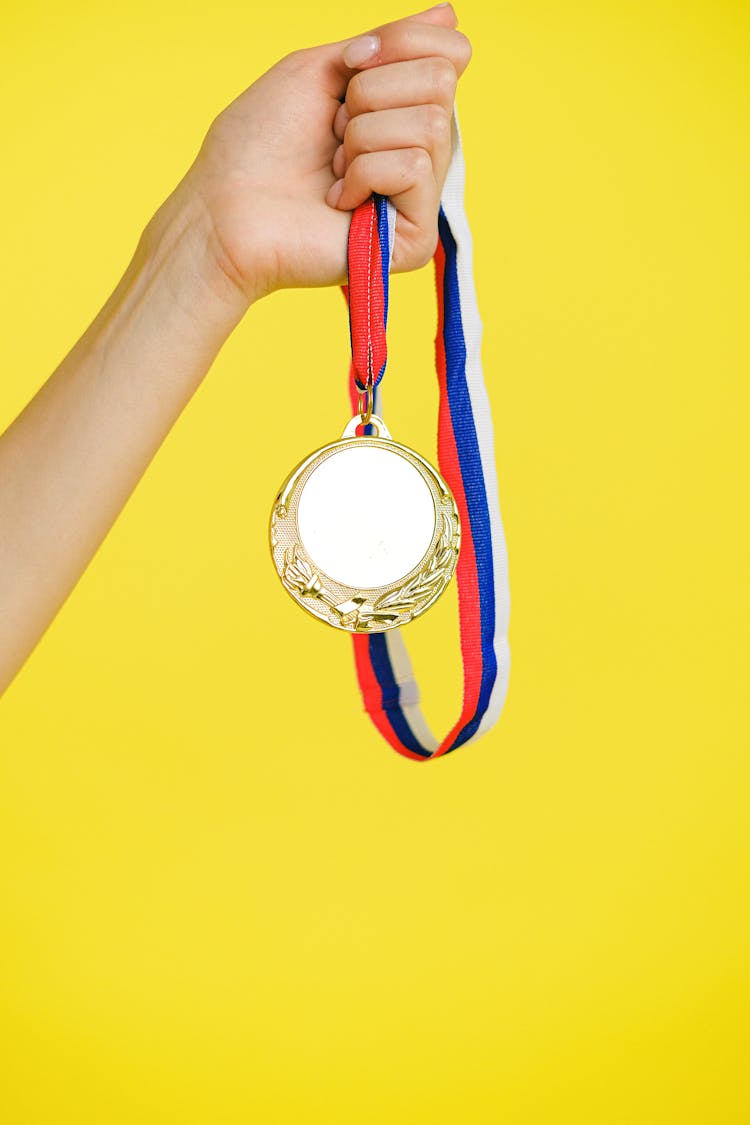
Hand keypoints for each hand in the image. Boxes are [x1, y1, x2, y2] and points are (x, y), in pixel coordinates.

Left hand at [162, 4, 470, 307]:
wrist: (225, 210)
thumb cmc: (258, 145)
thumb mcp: (321, 70)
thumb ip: (387, 42)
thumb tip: (449, 14)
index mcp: (404, 111)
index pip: (451, 54)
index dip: (402, 42)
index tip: (349, 67)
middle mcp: (422, 153)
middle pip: (441, 82)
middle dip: (370, 93)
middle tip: (333, 131)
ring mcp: (420, 199)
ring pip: (430, 125)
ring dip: (361, 136)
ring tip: (333, 168)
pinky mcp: (415, 239)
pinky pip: (414, 167)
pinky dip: (364, 173)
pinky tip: (339, 200)